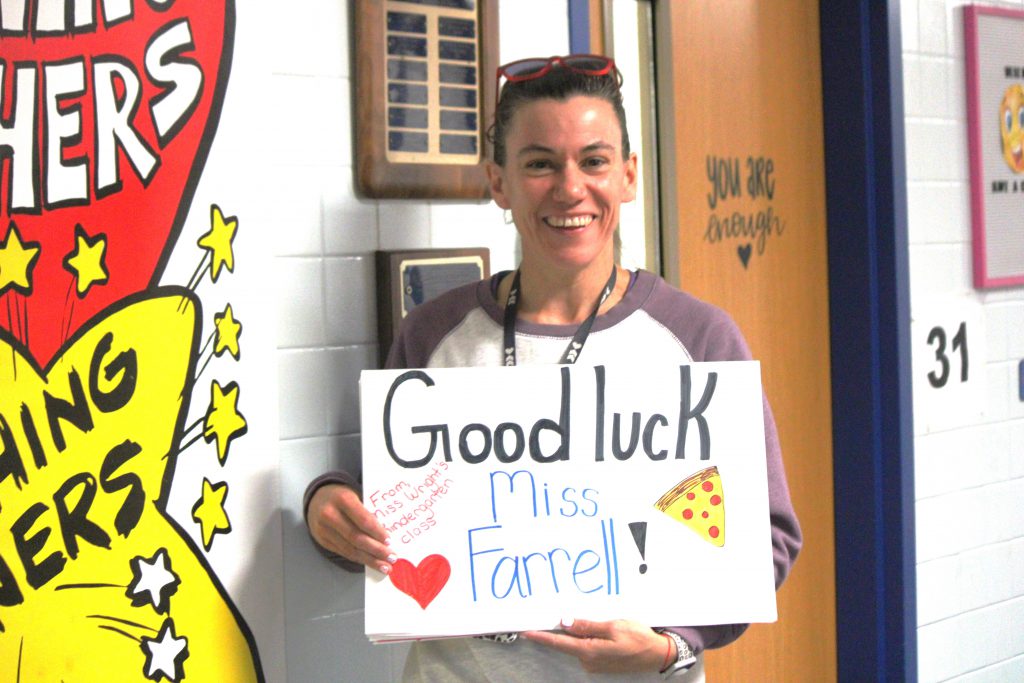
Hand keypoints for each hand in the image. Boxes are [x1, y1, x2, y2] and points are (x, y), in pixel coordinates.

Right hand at [307, 484, 394, 573]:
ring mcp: (324, 529)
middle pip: (357, 538)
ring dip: (369, 560)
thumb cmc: (343, 497)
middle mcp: (330, 515)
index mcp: (343, 499)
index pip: (363, 520)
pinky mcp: (322, 540)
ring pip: (350, 549)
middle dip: (376, 550)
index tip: (389, 541)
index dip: (378, 533)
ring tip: (384, 566)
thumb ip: (368, 512)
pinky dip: (359, 559)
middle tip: (391, 558)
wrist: (317, 499)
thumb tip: (386, 536)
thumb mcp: (356, 496)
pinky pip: (344, 552)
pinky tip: (370, 562)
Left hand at [522, 617, 669, 673]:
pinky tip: (597, 629)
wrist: (658, 654)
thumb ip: (587, 625)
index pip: (558, 643)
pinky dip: (588, 638)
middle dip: (560, 630)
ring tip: (588, 619)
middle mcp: (589, 661)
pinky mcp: (601, 663)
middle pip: (567, 643)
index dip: (541, 636)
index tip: (525, 631)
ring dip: (578, 633)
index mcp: (589, 651)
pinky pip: (588, 648)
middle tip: (550, 615)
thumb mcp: (613, 626)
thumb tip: (564, 622)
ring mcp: (595, 664)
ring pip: (579, 644)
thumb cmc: (638, 638)